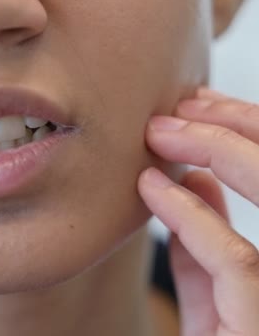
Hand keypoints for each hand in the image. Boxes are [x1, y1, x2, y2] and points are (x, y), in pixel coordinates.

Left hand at [138, 87, 258, 335]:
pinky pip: (239, 266)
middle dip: (244, 133)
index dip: (246, 141)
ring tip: (167, 129)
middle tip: (189, 102)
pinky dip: (195, 220)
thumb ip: (201, 245)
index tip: (200, 110)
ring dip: (224, 157)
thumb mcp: (207, 299)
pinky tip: (154, 189)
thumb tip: (187, 181)